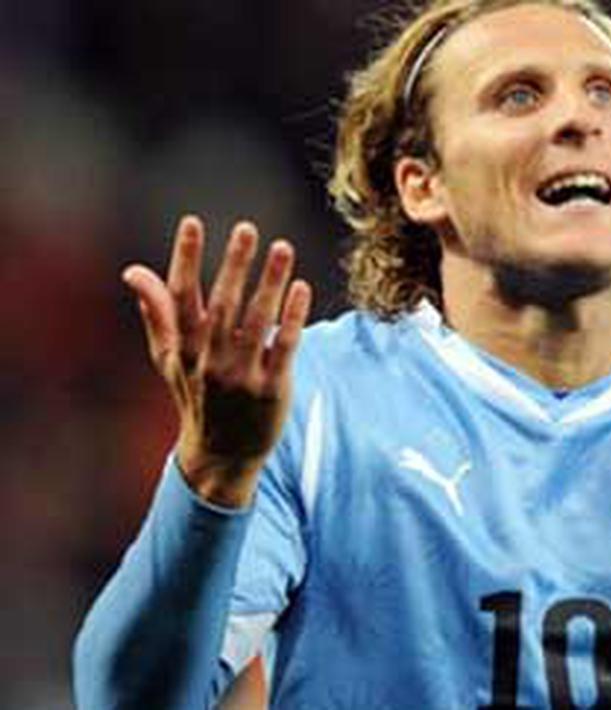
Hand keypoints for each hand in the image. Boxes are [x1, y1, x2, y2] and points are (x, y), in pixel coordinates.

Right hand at [123, 216, 311, 507]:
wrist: (222, 454)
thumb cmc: (197, 396)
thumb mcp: (168, 359)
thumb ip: (156, 314)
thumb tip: (133, 272)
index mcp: (182, 347)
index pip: (180, 295)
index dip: (185, 258)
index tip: (193, 221)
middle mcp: (208, 360)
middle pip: (223, 303)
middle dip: (234, 264)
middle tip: (247, 228)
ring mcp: (240, 375)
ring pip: (257, 321)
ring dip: (270, 282)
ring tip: (283, 248)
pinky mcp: (271, 389)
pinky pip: (284, 347)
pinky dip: (292, 318)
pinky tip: (301, 288)